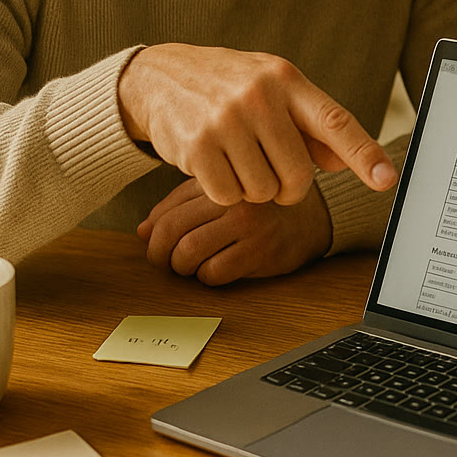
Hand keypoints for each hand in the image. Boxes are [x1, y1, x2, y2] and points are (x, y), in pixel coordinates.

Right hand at [118, 43, 396, 205]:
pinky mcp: (196, 146)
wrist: (161, 76)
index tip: (387, 179)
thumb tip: (343, 163)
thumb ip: (311, 128)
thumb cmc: (231, 87)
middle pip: (297, 175)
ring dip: (254, 189)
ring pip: (262, 191)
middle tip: (273, 172)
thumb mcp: (274, 92)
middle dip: (289, 188)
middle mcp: (259, 96)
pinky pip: (228, 196)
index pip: (335, 122)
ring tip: (238, 159)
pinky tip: (215, 164)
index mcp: (287, 80)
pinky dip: (225, 192)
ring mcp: (225, 120)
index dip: (364, 154)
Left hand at [137, 178, 331, 284]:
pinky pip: (215, 273)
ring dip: (181, 268)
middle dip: (159, 254)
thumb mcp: (220, 194)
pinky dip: (206, 277)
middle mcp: (234, 199)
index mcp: (221, 179)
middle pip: (173, 232)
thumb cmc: (259, 205)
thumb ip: (180, 206)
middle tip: (163, 261)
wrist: (314, 215)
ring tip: (189, 266)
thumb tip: (142, 231)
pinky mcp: (262, 252)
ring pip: (189, 254)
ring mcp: (249, 226)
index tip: (155, 243)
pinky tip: (215, 269)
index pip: (168, 210)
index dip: (152, 233)